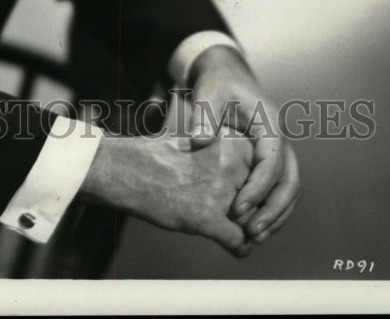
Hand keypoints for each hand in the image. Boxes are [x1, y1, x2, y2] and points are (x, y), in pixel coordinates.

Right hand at [80, 127, 254, 256]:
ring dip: (249, 231)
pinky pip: (238, 241)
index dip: (261, 186)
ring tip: (244, 236)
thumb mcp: (197, 140)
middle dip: (255, 210)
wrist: (126, 170)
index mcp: (229, 142)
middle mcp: (229, 164)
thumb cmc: (158, 156)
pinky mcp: (207, 217)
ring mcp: (219, 191)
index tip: (256, 196)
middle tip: (249, 219)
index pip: (264, 170)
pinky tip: (236, 248)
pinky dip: (239, 248)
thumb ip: (224, 152)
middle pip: (260, 197)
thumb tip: (248, 172)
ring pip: (252, 221)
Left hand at [186, 45, 300, 242]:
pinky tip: (253, 225)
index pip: (272, 161)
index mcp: (269, 124)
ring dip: (276, 214)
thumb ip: (204, 117)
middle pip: (290, 180)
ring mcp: (279, 151)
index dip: (258, 188)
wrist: (226, 76)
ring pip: (289, 188)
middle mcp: (281, 139)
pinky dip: (271, 208)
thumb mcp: (209, 95)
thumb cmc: (218, 85)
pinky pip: (279, 187)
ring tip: (254, 237)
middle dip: (274, 209)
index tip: (239, 209)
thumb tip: (198, 141)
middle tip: (252, 232)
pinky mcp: (271, 160)